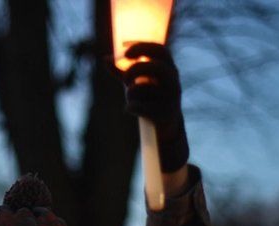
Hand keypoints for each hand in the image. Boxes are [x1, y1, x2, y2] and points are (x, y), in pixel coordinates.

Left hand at [122, 42, 188, 171]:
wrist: (167, 126)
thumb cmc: (150, 97)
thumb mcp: (138, 81)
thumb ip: (123, 70)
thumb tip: (105, 59)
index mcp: (169, 68)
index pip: (159, 49)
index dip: (142, 46)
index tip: (124, 51)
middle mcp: (174, 81)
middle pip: (153, 66)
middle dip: (133, 70)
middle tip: (124, 79)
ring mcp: (172, 98)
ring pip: (142, 88)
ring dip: (130, 93)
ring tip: (131, 99)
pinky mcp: (165, 114)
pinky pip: (140, 107)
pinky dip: (131, 107)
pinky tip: (131, 109)